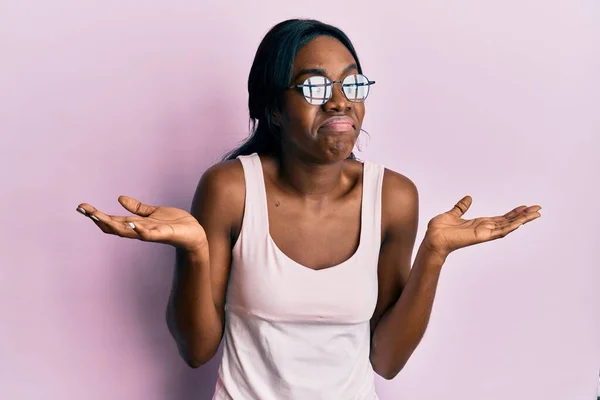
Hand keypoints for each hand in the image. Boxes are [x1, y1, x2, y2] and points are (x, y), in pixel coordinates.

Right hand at [76, 195, 206, 252]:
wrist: (195, 234)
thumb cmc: (176, 224)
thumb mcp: (154, 213)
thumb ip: (137, 208)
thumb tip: (120, 198)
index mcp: (137, 224)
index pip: (112, 220)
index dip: (97, 214)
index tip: (82, 206)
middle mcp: (140, 230)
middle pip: (115, 226)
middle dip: (98, 218)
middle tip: (84, 210)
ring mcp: (151, 233)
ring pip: (128, 231)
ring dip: (114, 225)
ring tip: (99, 217)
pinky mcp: (164, 234)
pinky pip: (149, 234)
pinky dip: (140, 230)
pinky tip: (131, 223)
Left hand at [424, 195, 541, 257]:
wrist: (433, 238)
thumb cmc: (440, 229)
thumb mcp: (453, 214)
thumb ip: (461, 207)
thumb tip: (468, 198)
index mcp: (479, 223)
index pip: (501, 218)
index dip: (513, 212)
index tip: (525, 206)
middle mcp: (484, 229)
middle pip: (508, 221)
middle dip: (523, 215)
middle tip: (538, 208)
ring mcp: (484, 233)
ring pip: (508, 226)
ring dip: (522, 220)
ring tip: (535, 213)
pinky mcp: (480, 236)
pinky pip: (498, 231)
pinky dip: (510, 227)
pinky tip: (520, 222)